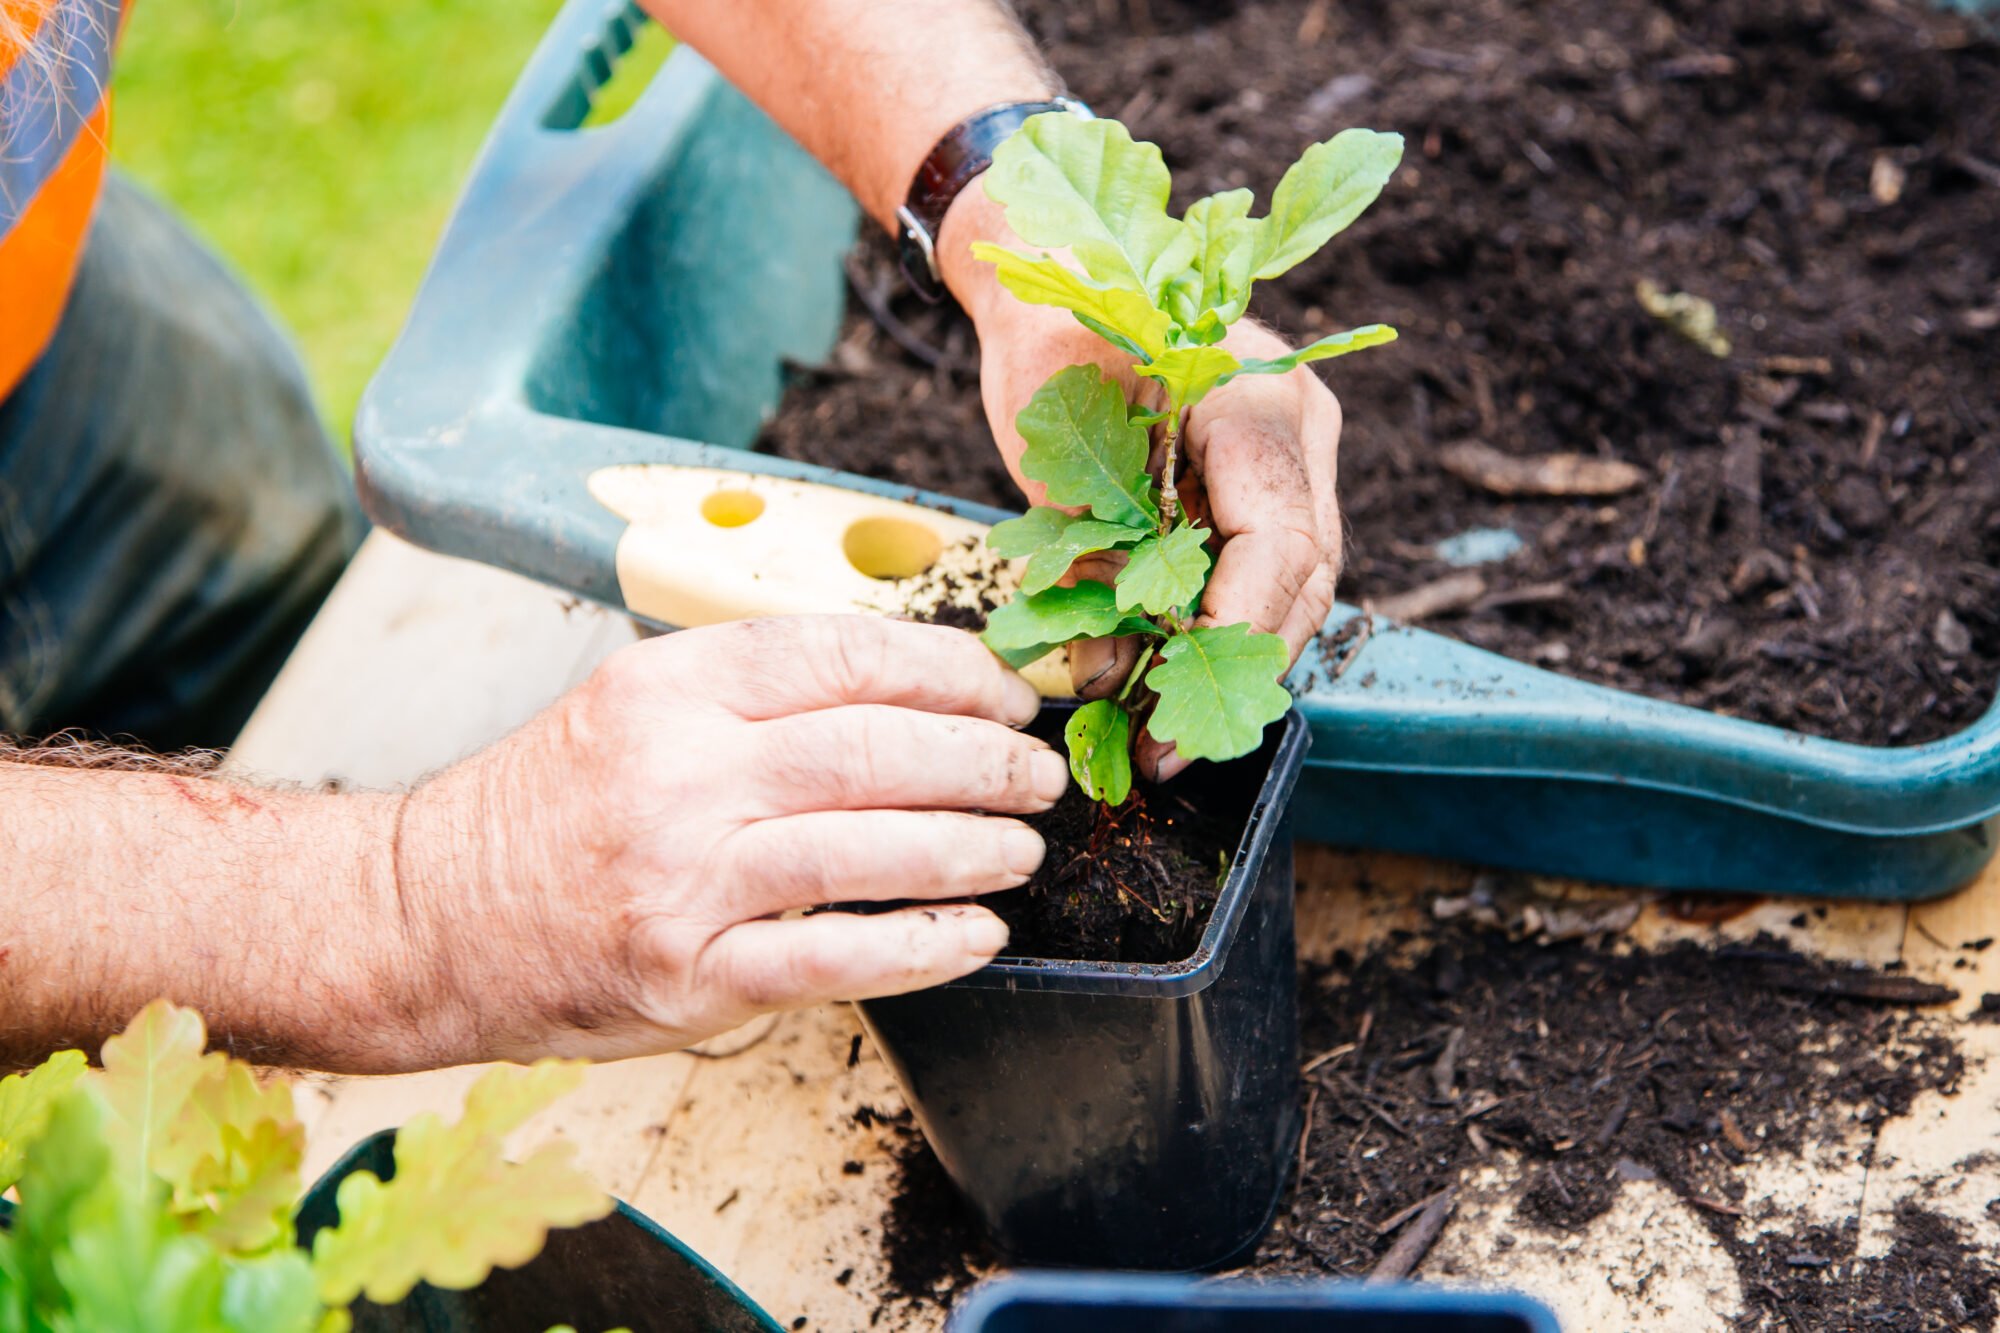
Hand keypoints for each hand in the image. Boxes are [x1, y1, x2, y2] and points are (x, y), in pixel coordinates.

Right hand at [392, 617, 1061, 1063]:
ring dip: (970, 847)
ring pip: (867, 845)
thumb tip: (909, 691)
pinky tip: (976, 935)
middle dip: (983, 758)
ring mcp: (684, 877)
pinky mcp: (688, 973)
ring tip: (1021, 849)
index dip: (950, 669)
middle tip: (1036, 774)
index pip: (843, 652)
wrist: (425, 917)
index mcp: (672, 686)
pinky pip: (835, 954)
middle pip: (872, 746)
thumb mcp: (631, 707)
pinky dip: (922, 945)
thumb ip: (753, 696)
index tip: (1006, 691)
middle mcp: (680, 771)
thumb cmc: (545, 810)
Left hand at [939, 181, 1342, 780]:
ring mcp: (1294, 457)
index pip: (1279, 540)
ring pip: (1294, 588)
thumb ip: (1085, 552)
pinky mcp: (1265, 486)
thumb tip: (1103, 668)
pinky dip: (1215, 633)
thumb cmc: (1049, 330)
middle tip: (1167, 749)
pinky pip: (1261, 574)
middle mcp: (1297, 429)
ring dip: (1227, 666)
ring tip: (1158, 735)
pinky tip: (1161, 685)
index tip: (1173, 693)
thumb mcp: (1048, 436)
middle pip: (1303, 578)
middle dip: (1236, 671)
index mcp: (1257, 398)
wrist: (1060, 269)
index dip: (1233, 628)